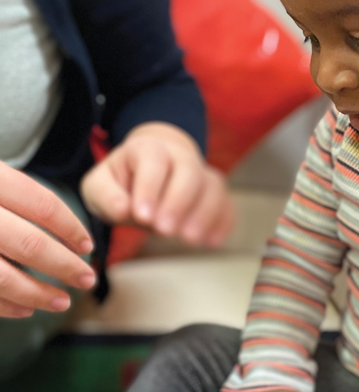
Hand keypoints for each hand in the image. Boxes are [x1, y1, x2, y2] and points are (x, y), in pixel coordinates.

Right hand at [0, 163, 95, 317]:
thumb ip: (12, 192)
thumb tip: (61, 233)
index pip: (41, 204)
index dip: (70, 228)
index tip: (87, 246)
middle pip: (30, 244)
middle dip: (65, 267)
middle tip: (87, 279)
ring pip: (5, 277)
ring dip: (38, 294)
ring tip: (62, 302)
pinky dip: (7, 304)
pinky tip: (26, 307)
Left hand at [81, 122, 234, 246]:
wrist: (146, 175)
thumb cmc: (121, 183)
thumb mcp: (99, 186)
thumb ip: (105, 196)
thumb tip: (124, 210)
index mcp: (147, 149)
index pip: (153, 162)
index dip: (149, 188)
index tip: (142, 217)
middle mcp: (179, 157)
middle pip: (189, 171)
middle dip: (178, 202)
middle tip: (164, 230)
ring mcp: (201, 174)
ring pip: (212, 187)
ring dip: (204, 214)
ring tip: (189, 240)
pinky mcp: (214, 194)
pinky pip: (227, 204)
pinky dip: (223, 222)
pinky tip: (212, 242)